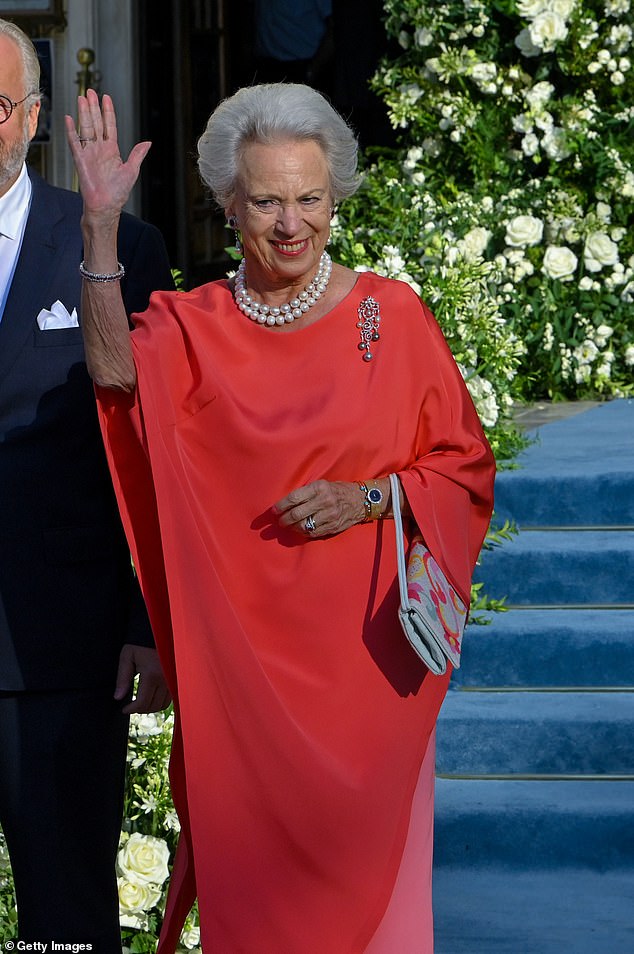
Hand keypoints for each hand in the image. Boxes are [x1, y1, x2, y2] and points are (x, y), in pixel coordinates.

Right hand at [64, 89, 151, 221]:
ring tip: (82, 98)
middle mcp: (100, 149)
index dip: (108, 112)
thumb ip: (137, 154)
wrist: (105, 206)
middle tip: (91, 92)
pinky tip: (70, 118)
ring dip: (84, 113)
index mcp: (112, 151)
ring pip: (86, 128)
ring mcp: (89, 153)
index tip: (106, 98)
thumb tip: (148, 142)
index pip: (109, 126)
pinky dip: (72, 131)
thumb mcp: (131, 171)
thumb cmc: (118, 193)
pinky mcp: (80, 160)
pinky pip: (75, 143)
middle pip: (96, 123)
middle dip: (93, 107)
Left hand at [114, 644, 171, 713]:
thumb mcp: (127, 657)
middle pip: (153, 706)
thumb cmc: (140, 642)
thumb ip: (122, 678)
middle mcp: (165, 679)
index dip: (132, 709)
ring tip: (141, 702)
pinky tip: (152, 696)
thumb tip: (118, 697)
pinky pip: (170, 697)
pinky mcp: (177, 678)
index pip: (142, 703)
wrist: (159, 630)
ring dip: (151, 707)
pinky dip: (160, 701)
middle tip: (131, 706)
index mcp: (151, 675)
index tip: (124, 709)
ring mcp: (173, 679)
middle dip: (140, 709)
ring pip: (163, 704)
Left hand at [273, 479, 366, 537]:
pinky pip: (313, 533)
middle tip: (279, 521)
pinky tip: (300, 530)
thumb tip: (285, 504)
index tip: (274, 511)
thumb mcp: (322, 484)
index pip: (294, 498)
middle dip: (284, 520)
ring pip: (304, 526)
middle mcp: (324, 501)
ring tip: (289, 527)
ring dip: (292, 528)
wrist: (360, 500)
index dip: (281, 506)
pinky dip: (304, 533)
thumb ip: (306, 493)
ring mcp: (330, 515)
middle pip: (297, 514)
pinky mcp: (333, 526)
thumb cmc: (337, 491)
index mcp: (319, 488)